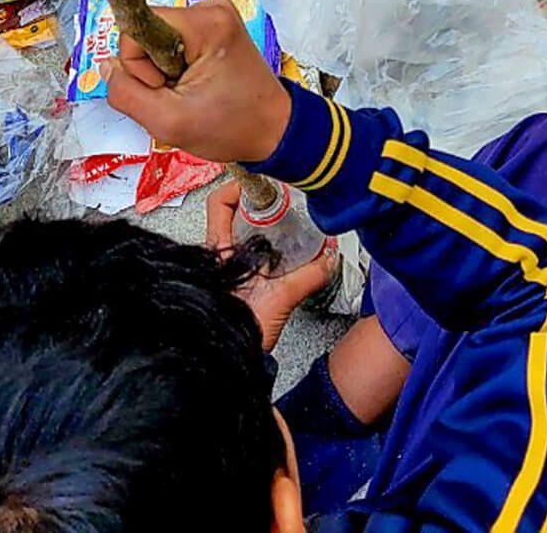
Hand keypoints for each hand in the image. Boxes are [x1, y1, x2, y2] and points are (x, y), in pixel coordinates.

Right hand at [101, 0, 291, 163]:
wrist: (273, 130)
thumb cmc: (232, 126)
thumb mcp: (167, 122)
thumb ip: (125, 92)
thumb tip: (105, 66)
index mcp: (206, 23)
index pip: (137, 28)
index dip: (140, 65)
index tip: (166, 85)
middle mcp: (212, 9)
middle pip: (146, 32)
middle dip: (153, 70)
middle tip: (183, 94)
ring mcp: (215, 15)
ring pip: (156, 39)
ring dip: (164, 71)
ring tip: (193, 92)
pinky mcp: (215, 26)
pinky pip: (171, 42)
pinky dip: (176, 67)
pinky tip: (197, 84)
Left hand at [206, 180, 338, 351]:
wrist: (230, 364)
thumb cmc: (235, 334)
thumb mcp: (280, 299)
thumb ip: (308, 276)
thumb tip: (330, 257)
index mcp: (218, 252)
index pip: (220, 203)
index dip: (239, 186)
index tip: (263, 183)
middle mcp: (216, 257)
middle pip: (235, 213)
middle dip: (261, 205)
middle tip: (284, 202)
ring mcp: (224, 270)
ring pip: (243, 234)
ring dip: (265, 228)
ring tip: (289, 225)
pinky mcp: (234, 284)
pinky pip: (250, 256)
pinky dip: (269, 250)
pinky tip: (286, 254)